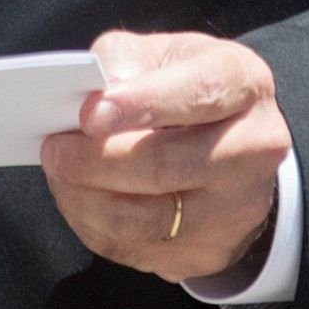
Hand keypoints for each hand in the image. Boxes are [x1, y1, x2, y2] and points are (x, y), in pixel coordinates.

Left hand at [40, 32, 287, 283]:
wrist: (232, 151)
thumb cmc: (186, 91)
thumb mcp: (166, 56)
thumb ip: (126, 60)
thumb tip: (93, 94)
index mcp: (244, 85)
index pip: (199, 93)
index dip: (141, 103)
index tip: (89, 114)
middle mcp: (254, 149)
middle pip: (165, 166)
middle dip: (95, 159)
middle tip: (54, 148)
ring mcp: (234, 210)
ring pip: (143, 219)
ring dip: (84, 196)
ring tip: (60, 171)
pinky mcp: (208, 253)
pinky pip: (132, 248)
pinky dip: (91, 223)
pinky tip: (80, 197)